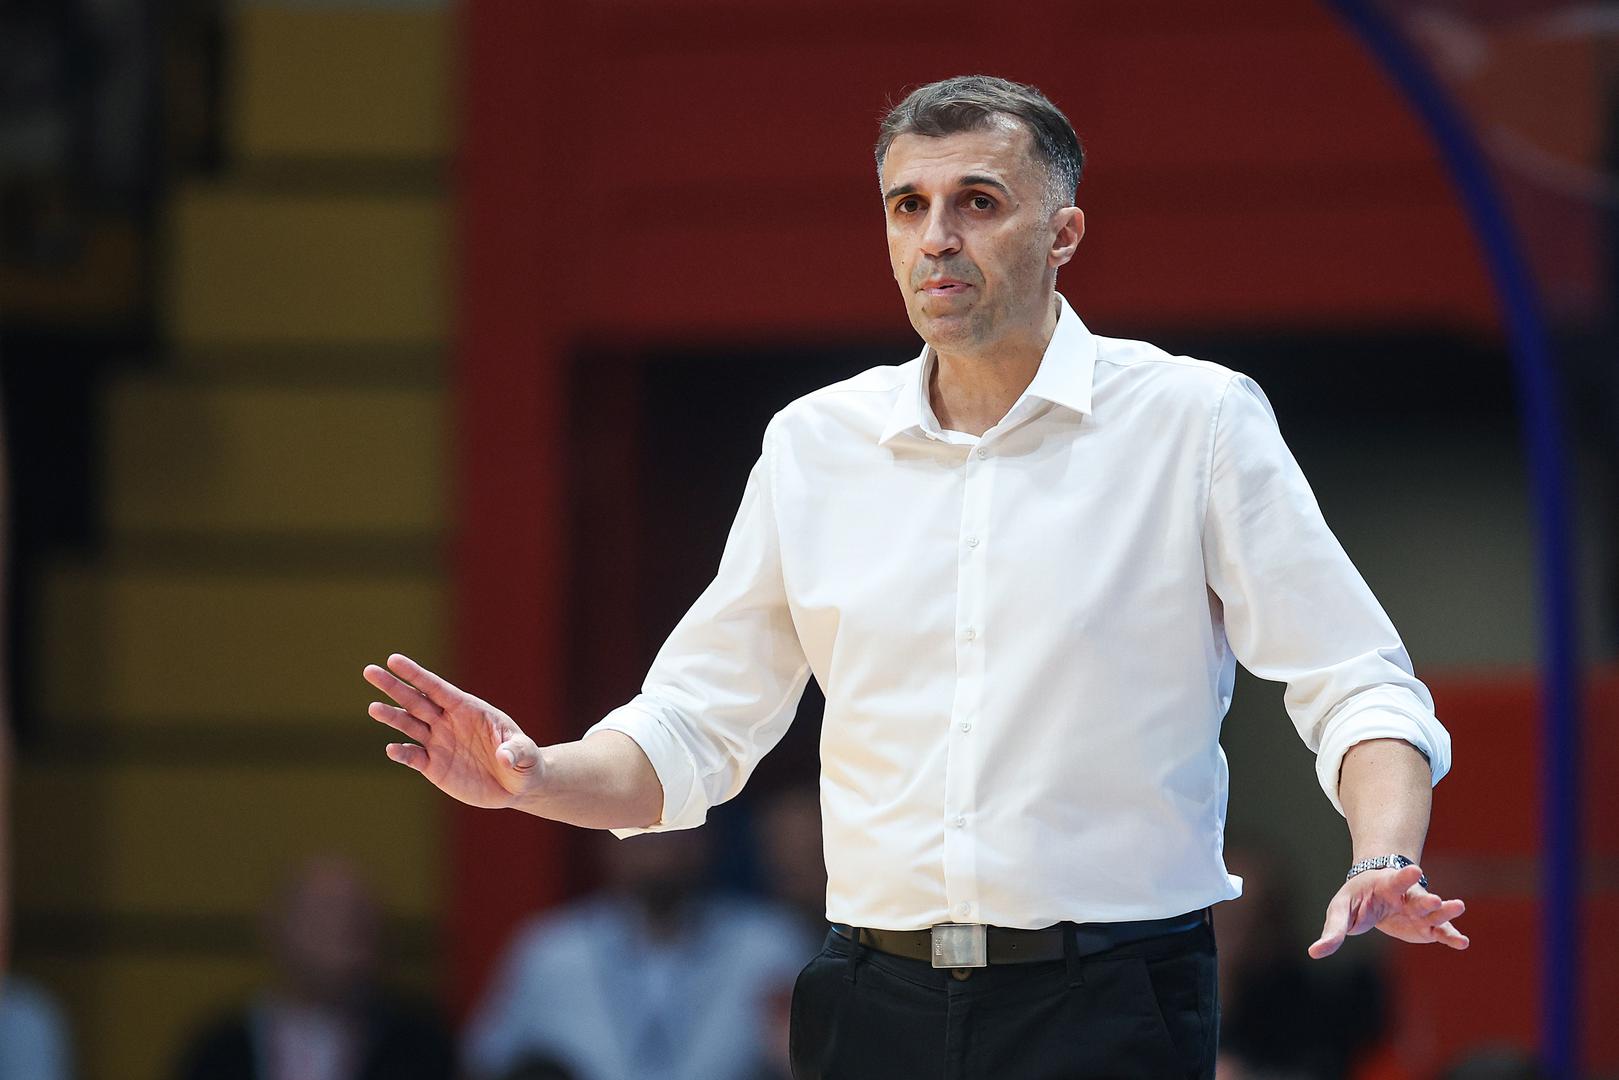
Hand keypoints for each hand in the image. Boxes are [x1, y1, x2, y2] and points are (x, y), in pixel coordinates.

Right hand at [363, 654, 541, 809]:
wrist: (516, 786)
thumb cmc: (523, 762)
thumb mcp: (525, 756)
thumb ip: (517, 752)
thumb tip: (504, 756)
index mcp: (468, 709)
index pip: (437, 688)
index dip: (416, 674)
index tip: (394, 660)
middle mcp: (448, 722)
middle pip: (416, 701)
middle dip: (393, 686)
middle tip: (370, 671)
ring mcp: (439, 743)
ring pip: (409, 725)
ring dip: (391, 717)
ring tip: (373, 708)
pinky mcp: (434, 766)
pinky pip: (413, 757)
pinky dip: (402, 753)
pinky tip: (392, 749)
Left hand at [1308, 863, 1468, 958]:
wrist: (1375, 895)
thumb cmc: (1356, 900)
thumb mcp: (1341, 911)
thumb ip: (1333, 931)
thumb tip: (1314, 952)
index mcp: (1386, 885)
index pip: (1396, 879)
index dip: (1404, 876)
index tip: (1413, 870)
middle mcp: (1407, 897)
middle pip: (1419, 897)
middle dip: (1427, 899)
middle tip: (1436, 899)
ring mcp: (1419, 913)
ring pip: (1435, 913)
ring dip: (1446, 912)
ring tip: (1459, 907)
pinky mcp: (1427, 929)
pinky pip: (1442, 933)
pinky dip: (1451, 937)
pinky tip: (1462, 943)